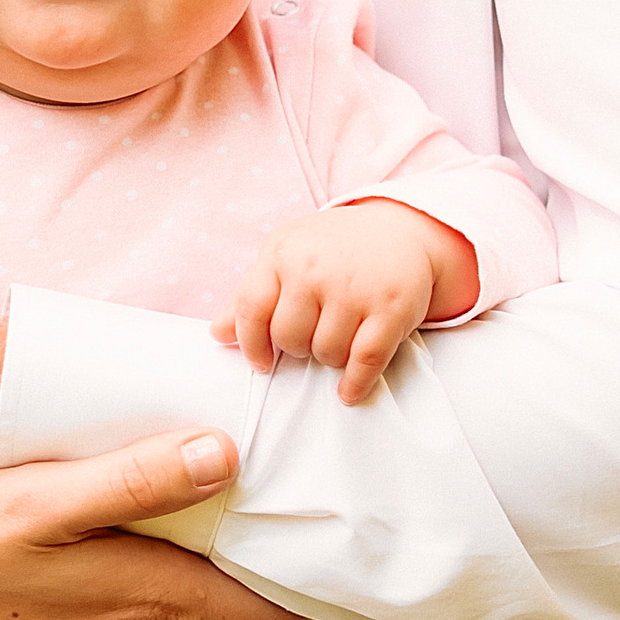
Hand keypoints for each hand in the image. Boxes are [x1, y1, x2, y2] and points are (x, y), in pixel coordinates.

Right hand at [0, 429, 294, 619]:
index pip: (274, 609)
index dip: (296, 574)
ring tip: (169, 547)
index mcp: (155, 600)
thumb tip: (226, 453)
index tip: (296, 531)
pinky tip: (119, 597)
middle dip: (246, 578)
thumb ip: (137, 480)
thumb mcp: (40, 497)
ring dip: (195, 604)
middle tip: (234, 521)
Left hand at [216, 199, 480, 406]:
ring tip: (339, 342)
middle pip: (289, 339)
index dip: (251, 343)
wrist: (402, 228)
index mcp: (283, 252)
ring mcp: (355, 288)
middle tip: (314, 338)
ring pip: (326, 353)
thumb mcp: (287, 256)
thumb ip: (252, 295)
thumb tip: (217, 335)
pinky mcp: (391, 307)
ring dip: (330, 358)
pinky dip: (354, 384)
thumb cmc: (334, 248)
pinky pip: (364, 360)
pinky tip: (348, 391)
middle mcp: (316, 268)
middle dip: (298, 348)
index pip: (251, 308)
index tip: (261, 362)